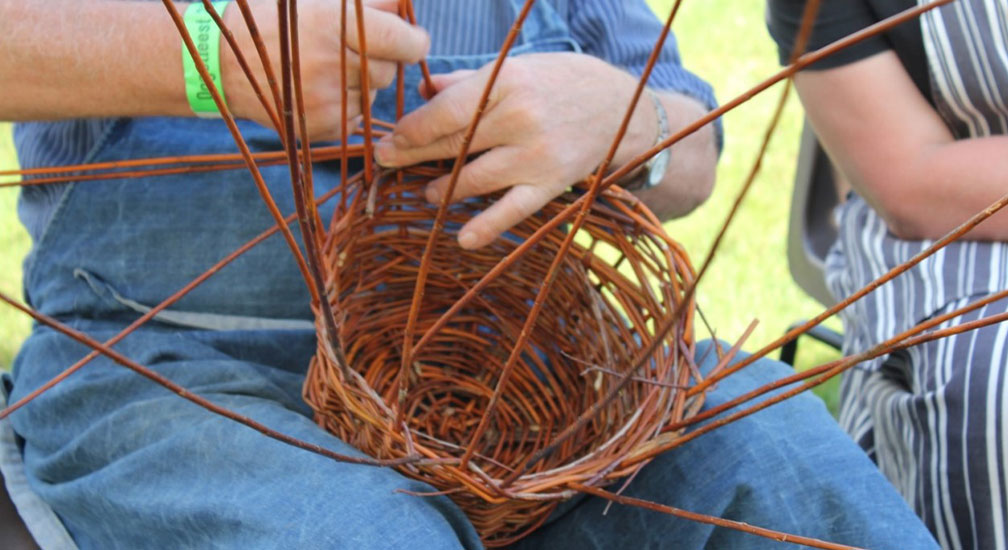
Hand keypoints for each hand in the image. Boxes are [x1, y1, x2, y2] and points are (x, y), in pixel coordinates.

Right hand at [221, 0, 428, 140]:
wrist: (222, 62)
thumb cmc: (275, 20)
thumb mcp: (317, 0)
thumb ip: (369, 1)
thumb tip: (406, 5)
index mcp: (333, 25)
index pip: (401, 41)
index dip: (413, 42)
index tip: (410, 40)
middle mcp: (331, 65)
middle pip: (388, 70)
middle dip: (380, 61)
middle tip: (351, 50)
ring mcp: (327, 101)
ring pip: (372, 94)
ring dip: (362, 82)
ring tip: (328, 68)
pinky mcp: (321, 127)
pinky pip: (355, 116)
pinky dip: (347, 104)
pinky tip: (318, 89)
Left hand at [373, 52, 660, 248]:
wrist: (624, 109)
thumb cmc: (563, 82)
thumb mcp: (519, 68)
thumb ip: (470, 81)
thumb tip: (424, 90)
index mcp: (508, 83)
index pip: (446, 111)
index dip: (412, 129)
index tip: (390, 139)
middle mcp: (521, 119)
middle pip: (454, 144)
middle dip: (412, 156)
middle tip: (386, 163)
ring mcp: (536, 155)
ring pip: (474, 180)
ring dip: (443, 190)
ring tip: (429, 193)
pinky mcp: (551, 184)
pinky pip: (512, 211)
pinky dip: (487, 227)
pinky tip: (464, 238)